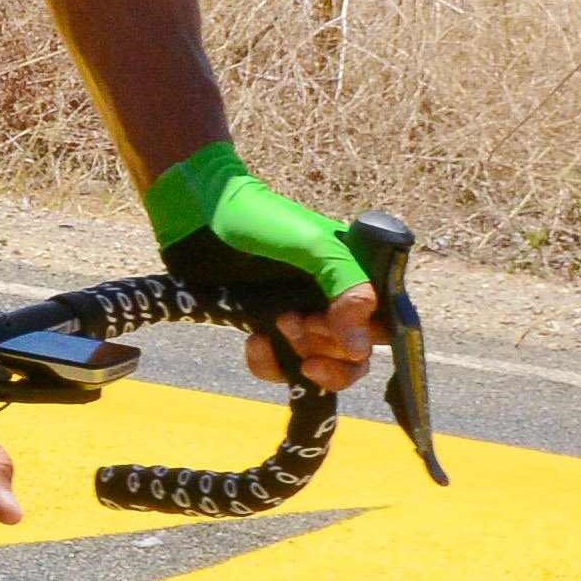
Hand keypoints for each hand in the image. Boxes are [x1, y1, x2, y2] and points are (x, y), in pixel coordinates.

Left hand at [150, 145, 384, 399]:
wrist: (197, 212)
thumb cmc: (259, 219)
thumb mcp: (311, 245)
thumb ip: (346, 286)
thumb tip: (360, 350)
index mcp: (355, 276)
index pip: (383, 326)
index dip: (361, 339)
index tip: (323, 325)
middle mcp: (334, 299)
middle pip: (355, 354)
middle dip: (328, 349)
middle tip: (292, 322)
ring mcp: (300, 316)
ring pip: (319, 363)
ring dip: (299, 358)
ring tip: (273, 326)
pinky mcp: (267, 328)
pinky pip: (280, 367)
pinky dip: (269, 365)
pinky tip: (253, 341)